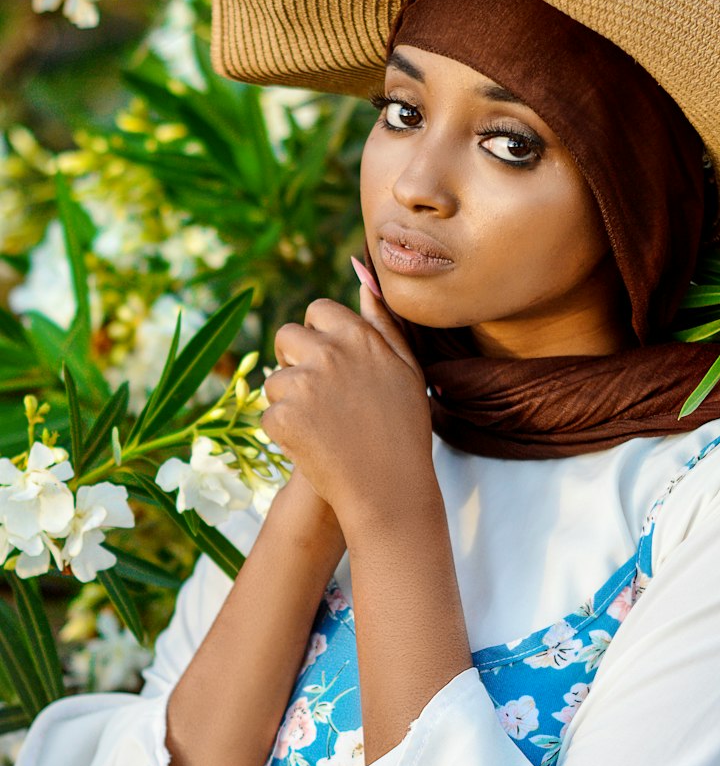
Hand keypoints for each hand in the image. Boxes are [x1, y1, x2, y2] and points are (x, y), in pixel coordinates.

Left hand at [262, 285, 434, 540]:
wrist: (390, 489)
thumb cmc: (404, 430)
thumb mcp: (406, 370)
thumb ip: (382, 322)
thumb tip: (362, 276)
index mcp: (359, 337)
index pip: (318, 310)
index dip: (319, 335)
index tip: (329, 362)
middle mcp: (329, 353)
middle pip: (286, 337)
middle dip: (294, 361)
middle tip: (318, 396)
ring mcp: (303, 385)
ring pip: (274, 380)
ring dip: (288, 401)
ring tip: (322, 427)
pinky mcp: (282, 417)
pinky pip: (268, 415)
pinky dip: (284, 433)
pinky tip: (313, 446)